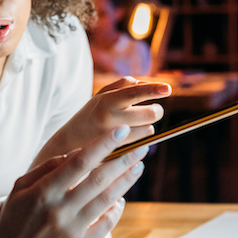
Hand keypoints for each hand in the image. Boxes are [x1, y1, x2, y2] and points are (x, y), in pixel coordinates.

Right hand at [0, 126, 144, 237]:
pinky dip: (116, 209)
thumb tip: (75, 154)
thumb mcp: (19, 190)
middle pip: (100, 178)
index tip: (121, 131)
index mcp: (43, 192)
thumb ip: (45, 169)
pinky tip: (120, 199)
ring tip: (137, 167)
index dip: (103, 144)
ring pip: (108, 199)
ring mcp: (72, 231)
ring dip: (126, 181)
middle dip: (124, 160)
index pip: (80, 161)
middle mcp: (60, 210)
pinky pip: (107, 224)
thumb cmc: (14, 224)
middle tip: (141, 148)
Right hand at [33, 78, 170, 167]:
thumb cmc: (91, 115)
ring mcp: (114, 138)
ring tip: (132, 126)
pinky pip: (143, 143)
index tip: (168, 89)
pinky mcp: (118, 152)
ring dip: (146, 126)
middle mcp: (110, 119)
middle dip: (156, 111)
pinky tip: (127, 138)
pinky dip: (141, 139)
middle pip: (150, 113)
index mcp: (106, 101)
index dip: (152, 90)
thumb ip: (124, 85)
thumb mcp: (101, 96)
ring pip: (149, 130)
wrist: (69, 144)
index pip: (133, 92)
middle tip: (152, 110)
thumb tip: (149, 85)